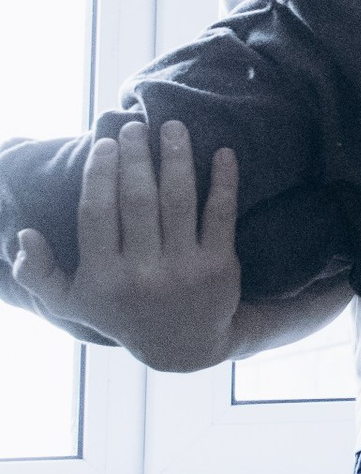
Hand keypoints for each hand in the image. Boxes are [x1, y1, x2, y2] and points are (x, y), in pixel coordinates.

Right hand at [11, 122, 244, 370]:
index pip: (97, 213)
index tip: (105, 142)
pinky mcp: (220, 267)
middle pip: (138, 200)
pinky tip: (222, 152)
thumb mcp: (72, 301)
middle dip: (136, 156)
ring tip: (172, 127)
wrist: (183, 346)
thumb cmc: (120, 312)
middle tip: (135, 126)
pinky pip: (221, 214)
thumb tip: (24, 235)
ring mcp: (184, 269)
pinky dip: (223, 181)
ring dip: (176, 157)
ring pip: (179, 200)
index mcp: (103, 276)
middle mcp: (143, 274)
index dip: (100, 173)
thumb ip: (39, 273)